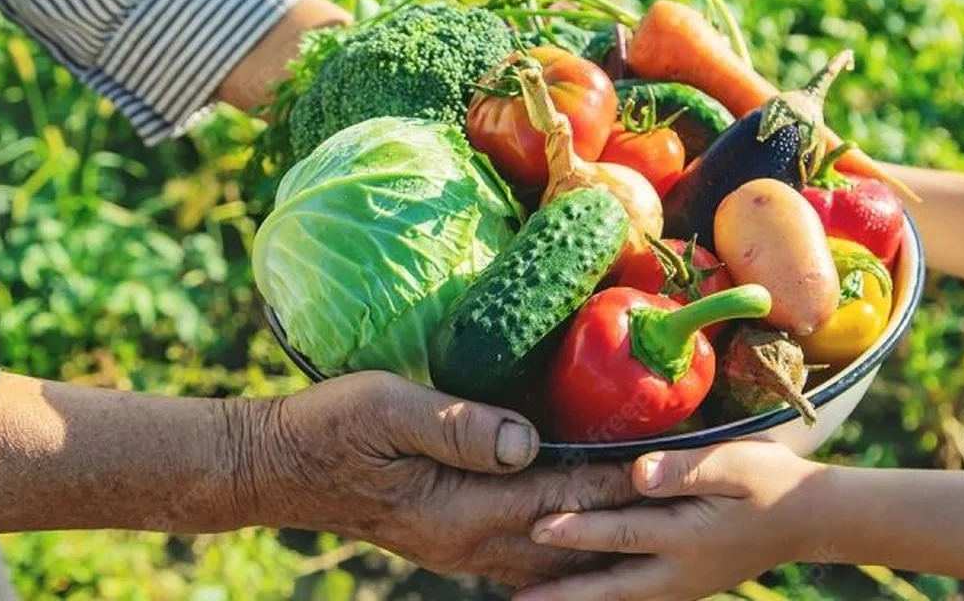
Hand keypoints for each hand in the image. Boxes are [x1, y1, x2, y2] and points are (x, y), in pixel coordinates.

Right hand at [241, 371, 639, 586]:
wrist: (279, 468)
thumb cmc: (331, 430)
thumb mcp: (387, 411)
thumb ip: (456, 426)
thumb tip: (524, 440)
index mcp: (461, 509)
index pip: (562, 495)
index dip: (620, 480)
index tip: (674, 465)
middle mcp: (468, 540)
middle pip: (568, 533)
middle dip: (626, 515)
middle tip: (684, 497)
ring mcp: (458, 546)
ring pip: (548, 552)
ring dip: (599, 536)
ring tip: (651, 520)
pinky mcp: (448, 537)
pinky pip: (520, 551)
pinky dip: (561, 544)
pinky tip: (582, 534)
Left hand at [513, 440, 828, 599]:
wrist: (810, 518)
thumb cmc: (771, 481)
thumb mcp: (736, 464)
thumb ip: (685, 470)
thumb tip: (637, 473)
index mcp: (687, 537)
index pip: (620, 533)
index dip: (577, 531)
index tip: (537, 529)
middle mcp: (679, 571)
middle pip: (610, 587)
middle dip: (562, 594)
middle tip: (517, 600)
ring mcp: (682, 585)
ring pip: (620, 598)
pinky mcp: (685, 585)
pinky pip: (635, 595)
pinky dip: (604, 596)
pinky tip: (578, 594)